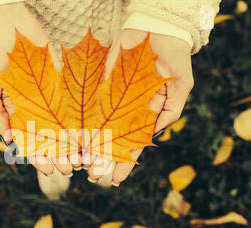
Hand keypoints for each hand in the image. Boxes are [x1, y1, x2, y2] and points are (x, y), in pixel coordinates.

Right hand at [0, 3, 72, 175]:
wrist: (9, 24)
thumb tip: (8, 141)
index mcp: (16, 113)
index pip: (28, 142)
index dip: (38, 157)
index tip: (48, 171)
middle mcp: (35, 109)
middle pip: (49, 138)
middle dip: (58, 155)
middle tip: (70, 169)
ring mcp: (50, 98)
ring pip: (63, 126)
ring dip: (71, 143)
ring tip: (81, 159)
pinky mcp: (63, 85)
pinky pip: (73, 106)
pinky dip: (80, 122)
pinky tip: (89, 135)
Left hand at [86, 29, 193, 184]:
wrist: (157, 26)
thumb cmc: (173, 57)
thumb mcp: (180, 86)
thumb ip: (170, 111)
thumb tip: (152, 135)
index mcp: (144, 115)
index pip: (133, 144)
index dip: (125, 162)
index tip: (116, 179)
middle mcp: (124, 110)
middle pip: (111, 139)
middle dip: (102, 158)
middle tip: (92, 176)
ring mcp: (109, 98)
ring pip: (95, 125)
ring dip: (87, 144)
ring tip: (79, 163)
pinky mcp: (97, 84)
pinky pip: (85, 104)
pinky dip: (77, 119)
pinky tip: (70, 135)